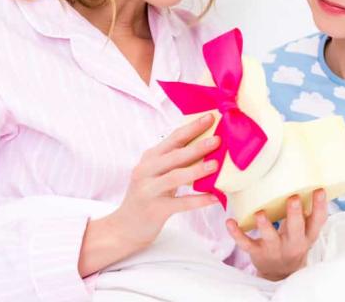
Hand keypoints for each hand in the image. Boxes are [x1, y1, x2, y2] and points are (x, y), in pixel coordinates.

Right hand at [107, 115, 222, 241]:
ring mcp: (148, 190)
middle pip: (174, 155)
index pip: (173, 138)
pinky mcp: (155, 209)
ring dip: (197, 171)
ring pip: (175, 177)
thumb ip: (175, 160)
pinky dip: (199, 200)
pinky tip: (215, 197)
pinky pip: (180, 203)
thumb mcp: (157, 173)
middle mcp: (146, 170)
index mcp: (150, 158)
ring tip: (216, 165)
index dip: (192, 127)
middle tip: (218, 140)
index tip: (211, 117)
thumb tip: (206, 145)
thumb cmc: (148, 195)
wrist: (125, 227)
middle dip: (197, 146)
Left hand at [227, 189, 328, 280]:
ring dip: (265, 225)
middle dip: (295, 214)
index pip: (318, 221)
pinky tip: (230, 221)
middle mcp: (293, 243)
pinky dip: (236, 234)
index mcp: (307, 235)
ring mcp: (274, 249)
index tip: (319, 190)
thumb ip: (304, 213)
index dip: (320, 206)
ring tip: (260, 213)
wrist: (280, 273)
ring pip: (270, 237)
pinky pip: (246, 243)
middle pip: (296, 229)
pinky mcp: (257, 252)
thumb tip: (303, 182)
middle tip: (293, 198)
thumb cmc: (292, 242)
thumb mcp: (304, 232)